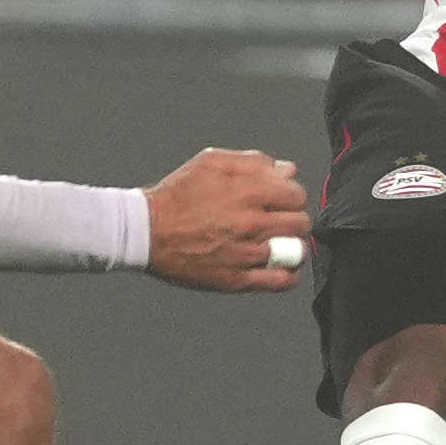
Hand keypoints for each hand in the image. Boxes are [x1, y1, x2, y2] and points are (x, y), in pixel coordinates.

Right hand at [143, 150, 311, 291]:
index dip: (291, 196)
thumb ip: (253, 162)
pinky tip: (281, 267)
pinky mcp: (237, 278)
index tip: (282, 201)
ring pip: (296, 252)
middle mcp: (251, 223)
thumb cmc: (177, 196)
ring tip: (279, 243)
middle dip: (293, 219)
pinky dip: (288, 275)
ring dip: (292, 246)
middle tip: (279, 221)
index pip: (297, 194)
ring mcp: (246, 253)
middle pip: (300, 222)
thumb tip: (286, 170)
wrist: (144, 230)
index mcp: (249, 192)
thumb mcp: (212, 164)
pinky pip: (281, 281)